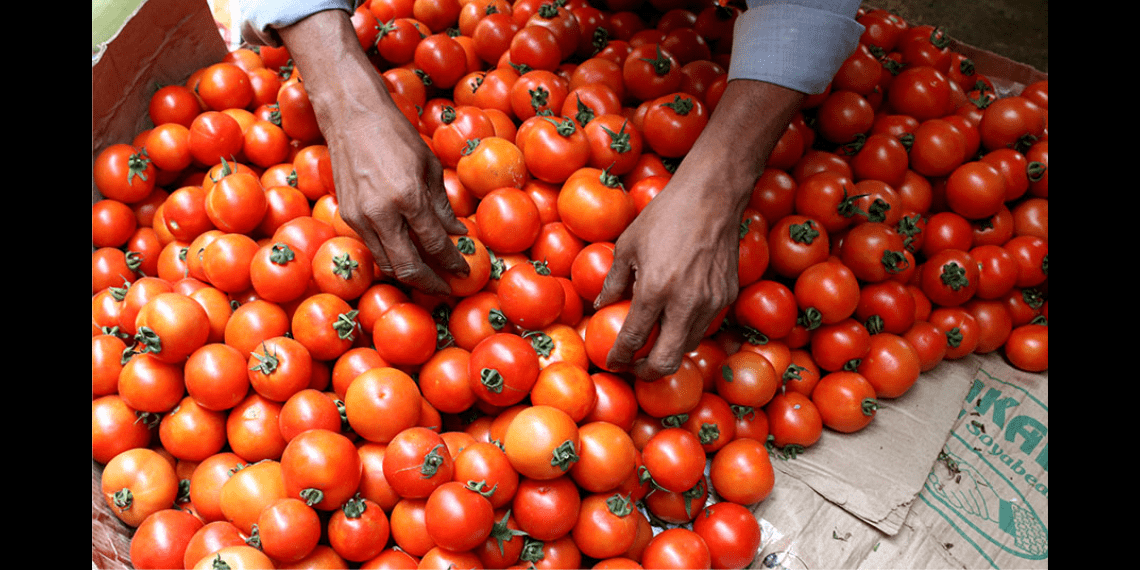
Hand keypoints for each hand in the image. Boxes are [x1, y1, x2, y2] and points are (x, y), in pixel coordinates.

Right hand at [323, 102, 469, 295]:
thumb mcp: (429, 166)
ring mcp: (361, 217)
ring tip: (429, 279)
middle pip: (408, 266)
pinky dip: (392, 259)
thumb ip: (442, 205)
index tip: (464, 272)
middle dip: (430, 284)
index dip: (452, 263)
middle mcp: (382, 213)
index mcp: (409, 197)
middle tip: (446, 290)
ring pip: (387, 264)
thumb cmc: (396, 135)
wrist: (352, 116)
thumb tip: (457, 233)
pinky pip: (373, 249)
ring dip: (409, 276)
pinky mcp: (348, 217)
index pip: (435, 244)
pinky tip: (407, 258)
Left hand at [594, 160, 745, 379]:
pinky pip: (704, 325)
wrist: (712, 197)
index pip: (634, 339)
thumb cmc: (665, 215)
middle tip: (634, 367)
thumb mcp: (628, 244)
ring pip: (687, 346)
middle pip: (666, 361)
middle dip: (647, 372)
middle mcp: (685, 303)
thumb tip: (601, 305)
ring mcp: (710, 302)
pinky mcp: (727, 296)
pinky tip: (674, 317)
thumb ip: (613, 281)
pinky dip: (686, 329)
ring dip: (668, 350)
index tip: (612, 362)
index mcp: (656, 290)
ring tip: (653, 343)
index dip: (620, 357)